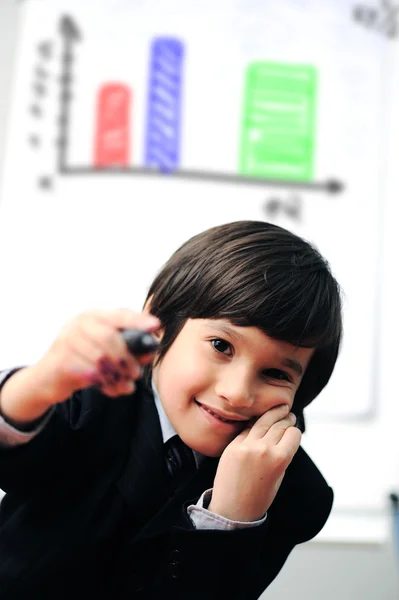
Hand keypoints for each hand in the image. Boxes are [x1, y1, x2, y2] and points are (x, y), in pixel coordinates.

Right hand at [32, 308, 160, 403]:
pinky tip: (111, 389)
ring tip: (125, 386)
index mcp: (93, 316)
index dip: (137, 320)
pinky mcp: (61, 361)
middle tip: (136, 374)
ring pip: (101, 358)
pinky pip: (90, 373)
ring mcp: (67, 340)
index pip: (118, 314)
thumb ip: (129, 348)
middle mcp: (79, 323)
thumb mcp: (106, 351)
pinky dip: (105, 384)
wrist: (48, 378)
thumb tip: (151, 350)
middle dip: (127, 358)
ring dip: (117, 376)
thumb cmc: (83, 361)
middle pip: (110, 338)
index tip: (156, 326)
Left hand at [208, 405, 299, 521]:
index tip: (294, 431)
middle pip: (279, 425)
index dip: (295, 432)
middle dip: (286, 419)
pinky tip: (260, 420)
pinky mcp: (233, 445)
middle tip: (289, 415)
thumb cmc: (259, 496)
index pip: (293, 433)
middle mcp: (264, 449)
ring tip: (279, 410)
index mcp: (280, 459)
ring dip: (273, 414)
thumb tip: (285, 434)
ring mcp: (246, 445)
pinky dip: (256, 423)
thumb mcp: (279, 476)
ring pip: (263, 421)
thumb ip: (282, 454)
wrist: (233, 509)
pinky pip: (247, 429)